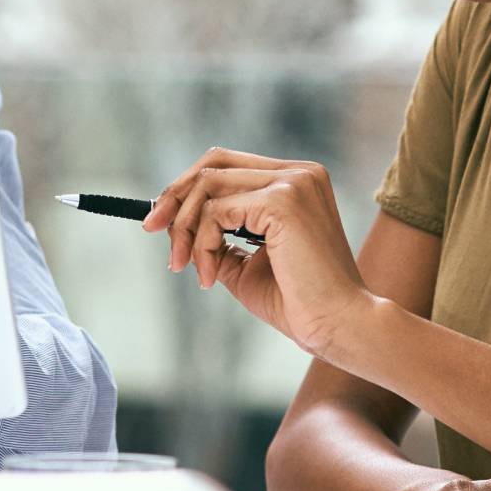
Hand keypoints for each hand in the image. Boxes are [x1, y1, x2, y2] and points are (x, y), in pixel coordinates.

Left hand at [142, 150, 371, 361]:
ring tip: (184, 266)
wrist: (339, 326)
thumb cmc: (300, 303)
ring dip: (185, 227)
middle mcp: (298, 172)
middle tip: (151, 229)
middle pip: (213, 163)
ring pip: (209, 185)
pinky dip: (202, 244)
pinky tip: (208, 277)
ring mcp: (293, 182)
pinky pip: (217, 212)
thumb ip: (218, 239)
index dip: (188, 187)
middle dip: (175, 196)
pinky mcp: (283, 201)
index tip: (160, 219)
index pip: (227, 164)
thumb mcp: (246, 265)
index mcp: (296, 180)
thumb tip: (174, 225)